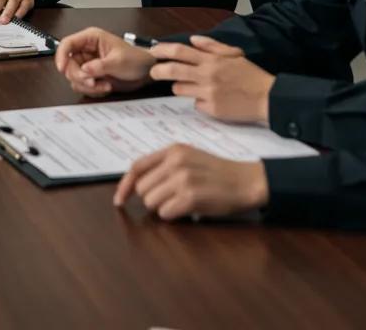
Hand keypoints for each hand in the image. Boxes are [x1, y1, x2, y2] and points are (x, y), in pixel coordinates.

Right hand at [54, 26, 155, 96]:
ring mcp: (87, 64)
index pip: (67, 44)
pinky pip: (82, 85)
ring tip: (105, 85)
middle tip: (93, 81)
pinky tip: (105, 86)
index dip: (61, 55)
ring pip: (73, 77)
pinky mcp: (91, 76)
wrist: (146, 73)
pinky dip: (92, 90)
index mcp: (91, 39)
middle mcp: (86, 51)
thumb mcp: (119, 61)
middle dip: (79, 76)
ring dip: (87, 85)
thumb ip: (100, 66)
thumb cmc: (136, 59)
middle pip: (68, 64)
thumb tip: (84, 70)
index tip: (62, 69)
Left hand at [113, 144, 268, 220]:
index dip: (125, 185)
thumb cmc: (217, 172)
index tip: (119, 200)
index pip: (137, 166)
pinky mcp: (191, 197)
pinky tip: (187, 210)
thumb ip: (165, 164)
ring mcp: (182, 179)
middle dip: (151, 198)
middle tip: (170, 199)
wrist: (246, 181)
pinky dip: (172, 216)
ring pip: (151, 202)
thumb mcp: (189, 157)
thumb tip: (138, 183)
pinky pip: (165, 213)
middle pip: (142, 188)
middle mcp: (175, 162)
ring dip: (162, 208)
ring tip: (180, 202)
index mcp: (173, 150)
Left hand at [148, 36, 273, 123]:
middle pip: (173, 70)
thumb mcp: (234, 54)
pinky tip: (210, 101)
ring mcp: (208, 93)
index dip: (163, 50)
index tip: (153, 52)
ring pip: (180, 89)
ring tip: (188, 87)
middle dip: (158, 71)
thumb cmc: (251, 75)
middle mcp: (207, 75)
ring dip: (179, 87)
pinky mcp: (212, 109)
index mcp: (212, 60)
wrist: (268, 98)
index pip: (180, 51)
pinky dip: (199, 102)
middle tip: (153, 73)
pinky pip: (196, 104)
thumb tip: (193, 39)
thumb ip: (212, 46)